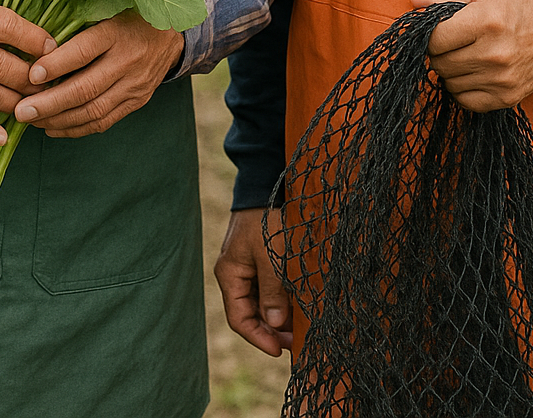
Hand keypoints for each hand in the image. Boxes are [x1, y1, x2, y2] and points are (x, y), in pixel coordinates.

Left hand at [12, 10, 183, 136]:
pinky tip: (53, 127)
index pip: (84, 51)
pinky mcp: (137, 101)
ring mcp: (134, 85)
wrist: (172, 35)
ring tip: (32, 121)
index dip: (56, 65)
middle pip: (86, 87)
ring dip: (59, 120)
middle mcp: (127, 60)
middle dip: (50, 103)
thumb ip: (77, 23)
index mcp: (117, 32)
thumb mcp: (107, 8)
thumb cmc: (128, 16)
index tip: (30, 75)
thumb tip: (35, 44)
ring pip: (93, 110)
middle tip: (21, 110)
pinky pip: (104, 121)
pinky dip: (76, 128)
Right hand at [215, 208, 292, 356]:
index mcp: (230, 275)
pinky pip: (270, 286)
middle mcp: (237, 274)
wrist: (267, 183)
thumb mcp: (270, 255)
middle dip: (273, 329)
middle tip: (298, 340)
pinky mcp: (262, 259)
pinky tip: (299, 303)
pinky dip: (283, 298)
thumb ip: (272, 290)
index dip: (259, 338)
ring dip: (280, 315)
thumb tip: (274, 325)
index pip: (239, 319)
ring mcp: (249, 266)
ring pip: (263, 301)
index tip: (280, 350)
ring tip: (303, 324)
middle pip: (252, 313)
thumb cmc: (266, 217)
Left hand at [410, 0, 532, 111]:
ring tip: (466, 53)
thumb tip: (415, 2)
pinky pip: (466, 101)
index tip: (438, 29)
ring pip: (450, 83)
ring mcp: (502, 79)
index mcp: (487, 21)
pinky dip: (463, 88)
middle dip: (439, 52)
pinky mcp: (508, 97)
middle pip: (440, 63)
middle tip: (453, 41)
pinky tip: (473, 71)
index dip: (429, 34)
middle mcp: (495, 54)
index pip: (435, 39)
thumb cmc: (516, 3)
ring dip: (450, 70)